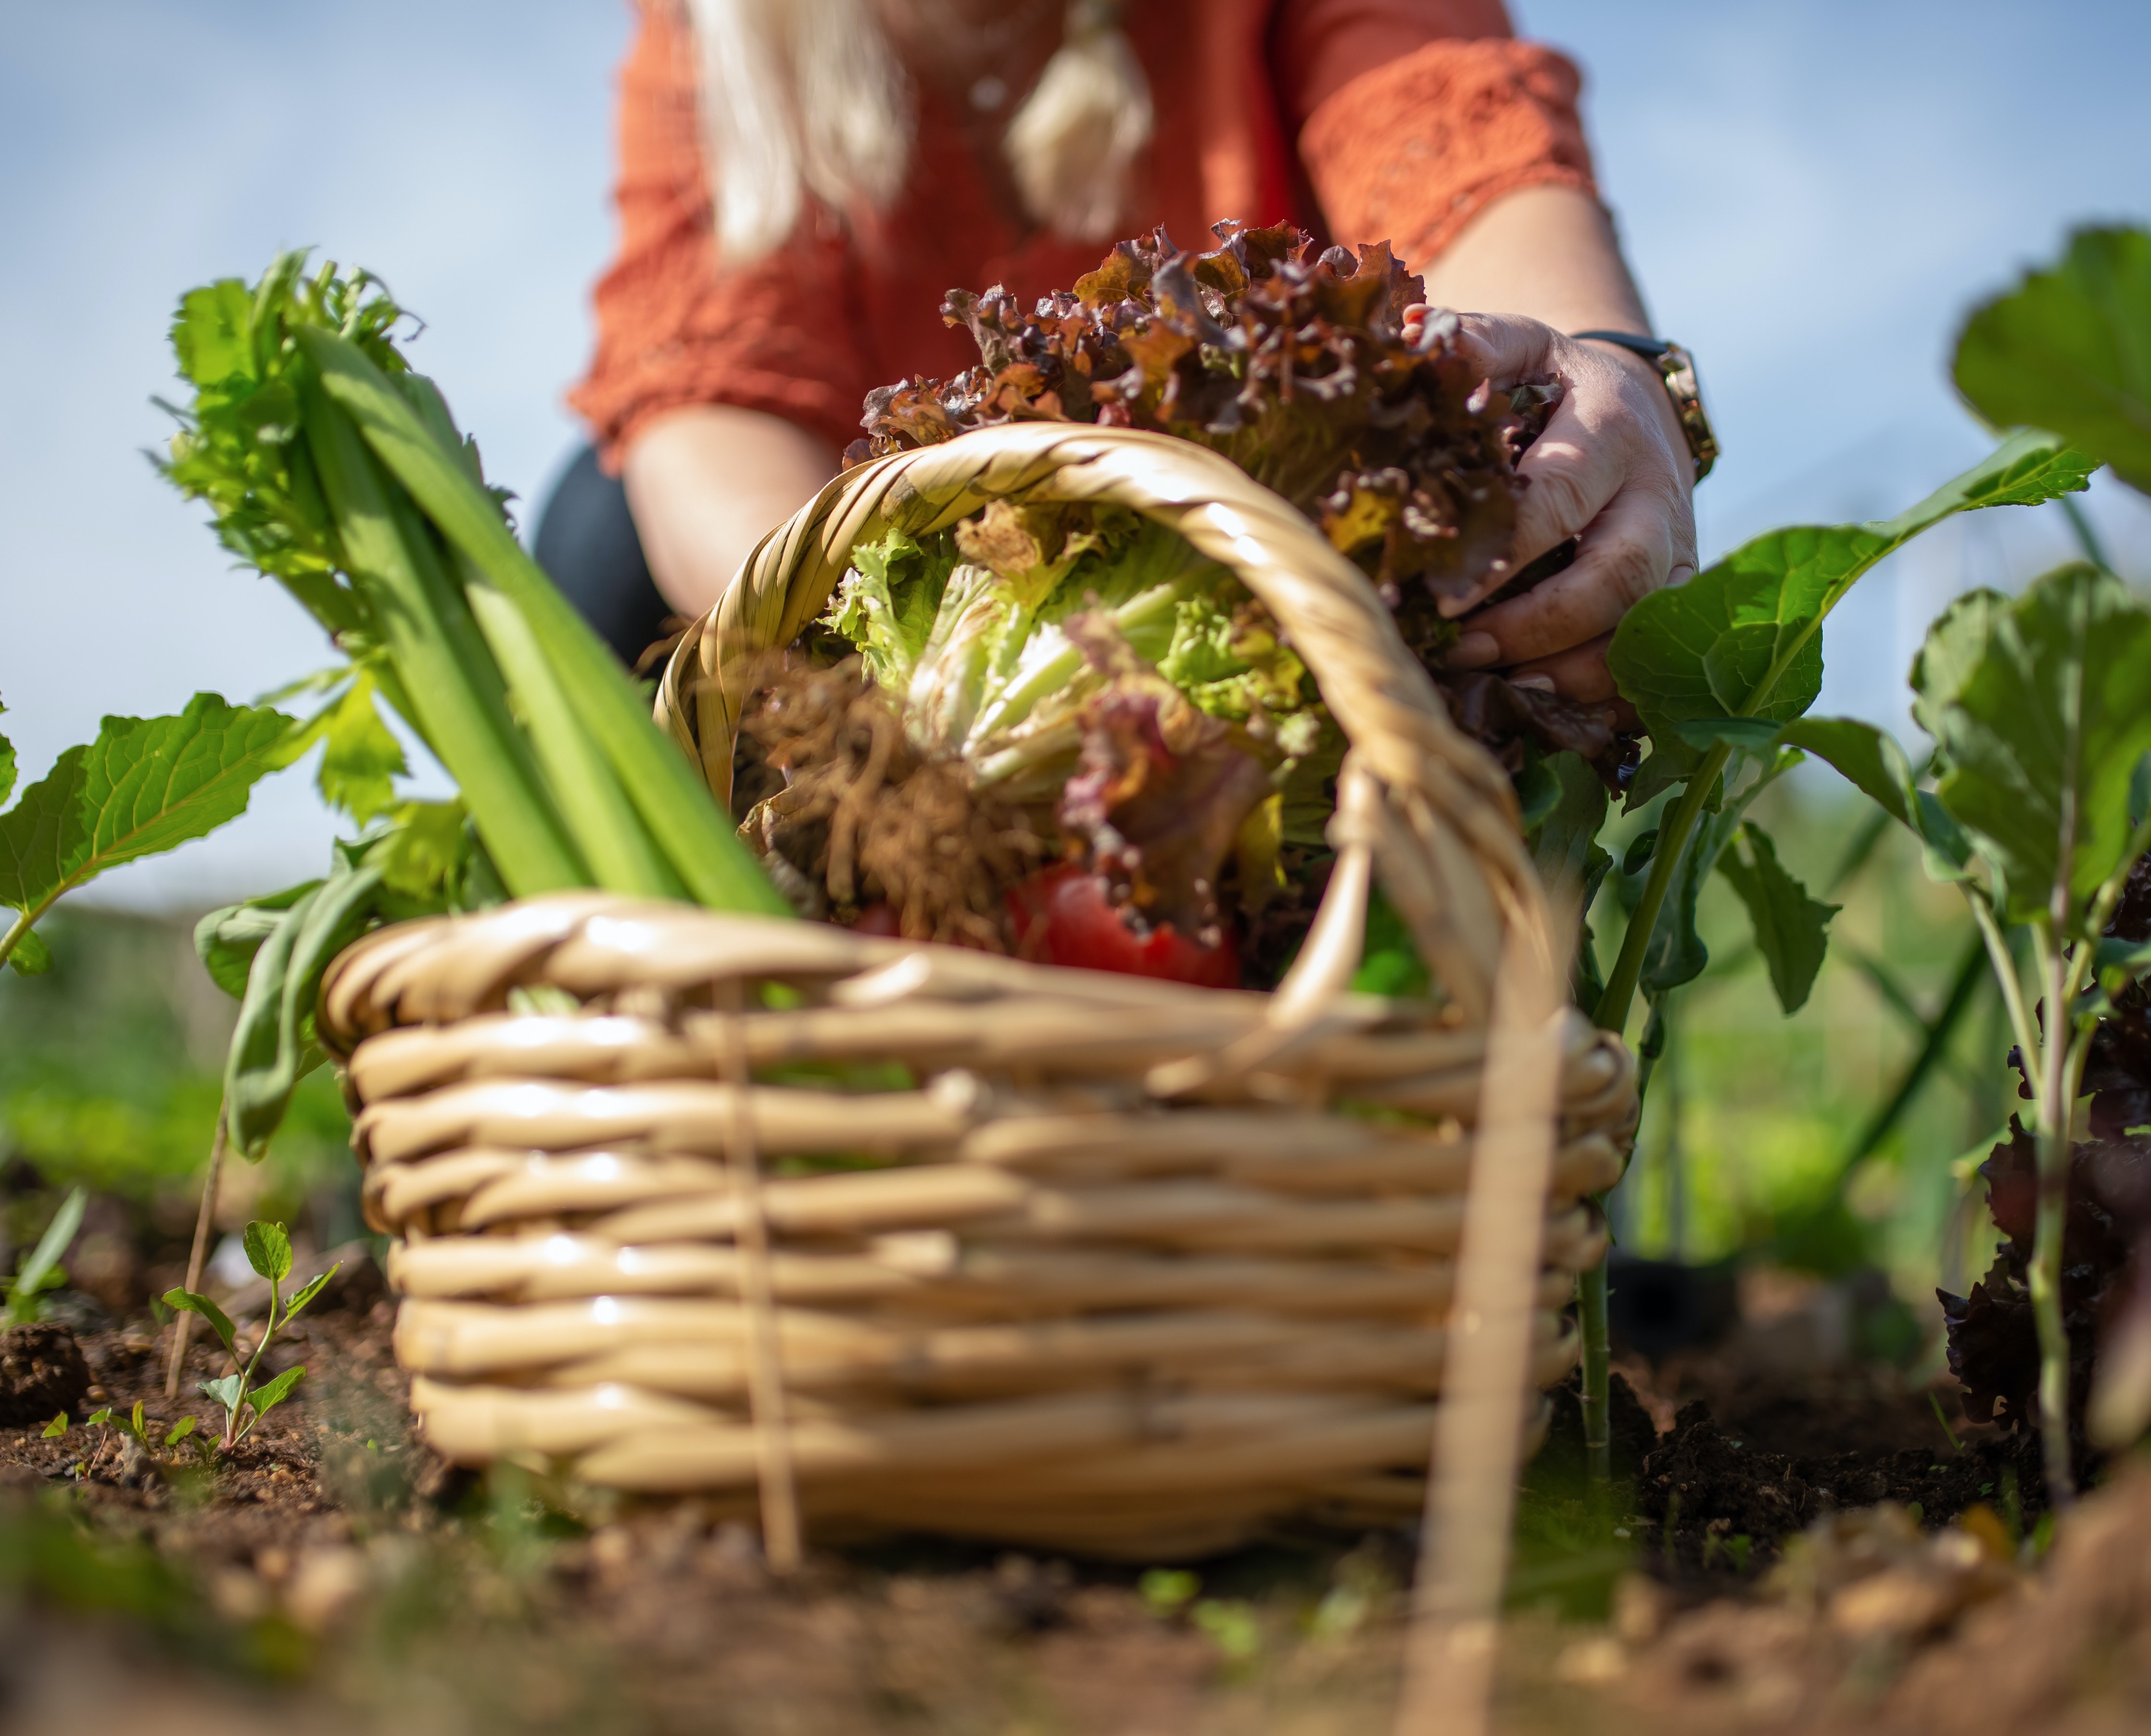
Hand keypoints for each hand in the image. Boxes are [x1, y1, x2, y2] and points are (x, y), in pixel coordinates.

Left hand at [1403, 308, 1697, 705]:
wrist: (1633, 404)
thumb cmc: (1553, 383)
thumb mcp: (1520, 347)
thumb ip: (1470, 345)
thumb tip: (1411, 339)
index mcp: (1612, 428)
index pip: (1559, 498)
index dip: (1502, 554)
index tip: (1440, 596)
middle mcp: (1656, 495)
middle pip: (1615, 577)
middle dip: (1537, 626)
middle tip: (1462, 650)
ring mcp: (1677, 550)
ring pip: (1642, 629)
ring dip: (1572, 670)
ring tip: (1499, 688)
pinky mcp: (1679, 593)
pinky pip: (1655, 660)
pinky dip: (1606, 693)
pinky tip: (1547, 708)